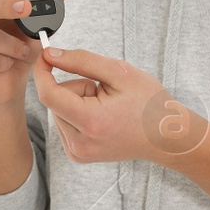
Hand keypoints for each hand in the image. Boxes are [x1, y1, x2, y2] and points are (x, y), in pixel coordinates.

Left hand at [31, 45, 209, 164]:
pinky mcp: (78, 155)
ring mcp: (78, 153)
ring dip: (77, 102)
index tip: (46, 55)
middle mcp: (79, 143)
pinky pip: (65, 123)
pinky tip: (101, 117)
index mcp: (91, 122)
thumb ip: (81, 61)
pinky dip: (78, 114)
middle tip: (104, 92)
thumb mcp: (118, 73)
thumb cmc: (149, 104)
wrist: (166, 136)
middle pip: (55, 101)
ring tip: (107, 106)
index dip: (43, 72)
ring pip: (59, 111)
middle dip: (75, 88)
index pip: (48, 94)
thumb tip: (50, 54)